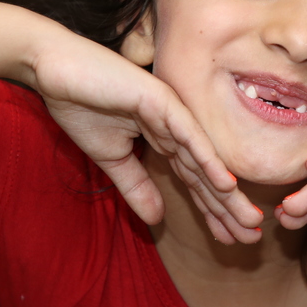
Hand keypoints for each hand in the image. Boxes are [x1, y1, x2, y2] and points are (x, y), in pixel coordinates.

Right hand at [32, 36, 262, 243]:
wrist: (53, 68)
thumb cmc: (80, 104)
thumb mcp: (110, 158)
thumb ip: (136, 185)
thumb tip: (158, 219)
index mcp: (164, 138)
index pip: (194, 180)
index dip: (212, 210)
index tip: (233, 238)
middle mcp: (175, 126)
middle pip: (206, 174)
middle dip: (228, 207)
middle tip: (253, 237)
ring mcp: (171, 111)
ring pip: (202, 159)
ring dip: (226, 192)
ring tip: (249, 219)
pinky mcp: (160, 99)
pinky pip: (187, 135)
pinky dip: (207, 160)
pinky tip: (226, 184)